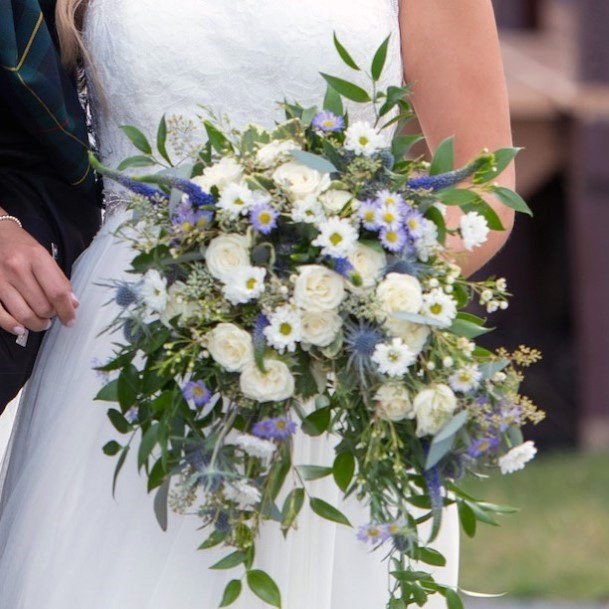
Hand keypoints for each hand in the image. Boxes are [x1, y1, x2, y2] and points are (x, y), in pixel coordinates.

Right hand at [0, 218, 78, 335]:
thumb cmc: (21, 247)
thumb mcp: (43, 255)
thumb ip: (58, 279)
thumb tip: (73, 303)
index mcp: (36, 257)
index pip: (57, 292)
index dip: (67, 310)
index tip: (71, 320)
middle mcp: (17, 268)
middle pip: (42, 306)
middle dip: (51, 316)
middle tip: (52, 315)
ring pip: (24, 314)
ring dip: (36, 324)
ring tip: (41, 322)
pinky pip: (0, 315)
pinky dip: (12, 326)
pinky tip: (21, 328)